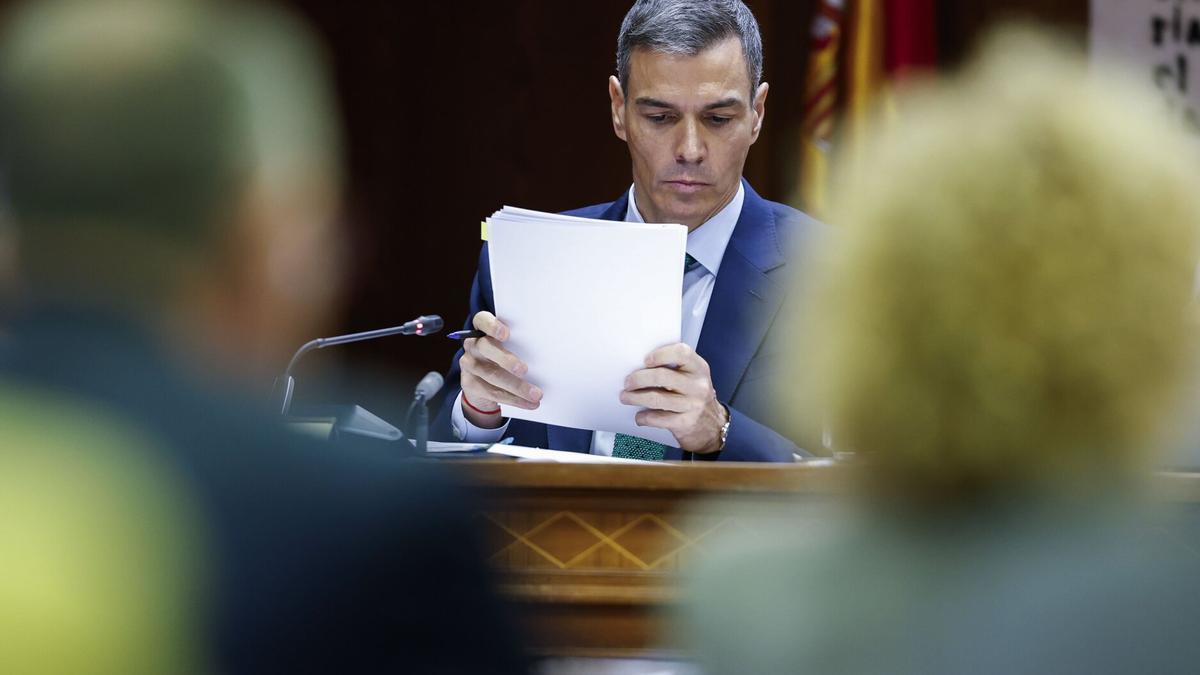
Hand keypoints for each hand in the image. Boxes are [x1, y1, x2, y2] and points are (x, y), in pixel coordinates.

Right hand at [458, 311, 541, 427]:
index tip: (506, 334)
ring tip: (536, 394)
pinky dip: (513, 399)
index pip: (482, 320)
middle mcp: (472, 344)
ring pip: (491, 375)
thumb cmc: (505, 355)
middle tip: (524, 370)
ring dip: (516, 387)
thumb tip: (549, 353)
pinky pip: (492, 393)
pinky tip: (528, 403)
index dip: (492, 326)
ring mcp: (468, 364)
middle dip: (506, 360)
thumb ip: (521, 343)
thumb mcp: (512, 346)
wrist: (484, 380)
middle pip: (485, 348)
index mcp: (482, 328)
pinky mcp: (469, 384)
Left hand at [619, 343, 727, 453]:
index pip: (682, 353)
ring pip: (657, 398)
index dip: (661, 354)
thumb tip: (639, 365)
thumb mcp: (692, 378)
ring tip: (625, 397)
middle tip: (627, 382)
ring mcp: (693, 405)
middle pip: (663, 376)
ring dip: (635, 397)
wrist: (712, 427)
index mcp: (699, 368)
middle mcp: (698, 386)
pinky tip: (639, 417)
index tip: (645, 360)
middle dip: (639, 378)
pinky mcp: (685, 423)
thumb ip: (674, 368)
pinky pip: (658, 418)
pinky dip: (644, 417)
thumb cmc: (694, 397)